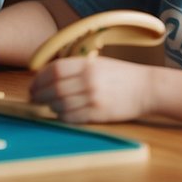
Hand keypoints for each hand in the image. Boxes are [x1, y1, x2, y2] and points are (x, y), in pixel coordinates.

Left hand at [28, 55, 152, 123]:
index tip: (33, 85)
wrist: (148, 88)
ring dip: (50, 106)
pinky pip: (73, 117)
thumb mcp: (99, 64)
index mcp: (87, 64)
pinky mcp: (100, 113)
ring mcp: (94, 97)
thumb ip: (76, 68)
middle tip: (33, 99)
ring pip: (61, 104)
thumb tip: (49, 76)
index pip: (54, 70)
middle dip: (39, 94)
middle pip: (54, 88)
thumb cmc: (122, 75)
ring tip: (47, 106)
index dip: (40, 79)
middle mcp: (89, 79)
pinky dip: (62, 117)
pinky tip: (60, 115)